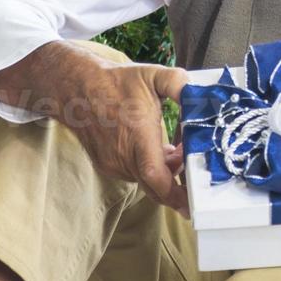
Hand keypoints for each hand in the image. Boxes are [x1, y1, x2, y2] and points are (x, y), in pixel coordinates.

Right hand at [0, 42, 189, 215]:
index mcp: (138, 136)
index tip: (191, 203)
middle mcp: (123, 156)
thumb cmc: (117, 83)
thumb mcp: (155, 76)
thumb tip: (201, 97)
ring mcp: (113, 164)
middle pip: (155, 185)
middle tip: (190, 162)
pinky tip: (154, 148)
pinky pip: (134, 174)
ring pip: (145, 180)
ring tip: (173, 147)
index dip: (174, 194)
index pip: (155, 175)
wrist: (78, 90)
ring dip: (163, 171)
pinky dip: (148, 167)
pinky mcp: (107, 166)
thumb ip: (181, 85)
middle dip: (177, 181)